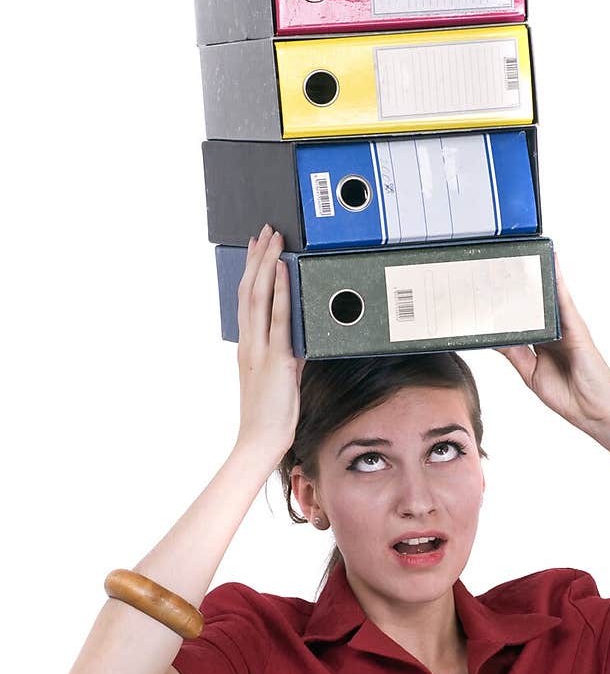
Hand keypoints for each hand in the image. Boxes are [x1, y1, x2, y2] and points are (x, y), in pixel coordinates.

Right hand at [234, 224, 304, 460]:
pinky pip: (279, 320)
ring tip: (274, 241)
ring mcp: (260, 350)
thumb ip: (287, 355)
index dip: (251, 271)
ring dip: (267, 266)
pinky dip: (281, 292)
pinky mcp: (276, 360)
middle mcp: (249, 343)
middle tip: (265, 232)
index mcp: (247, 347)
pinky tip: (284, 273)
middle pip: (249, 291)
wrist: (259, 440)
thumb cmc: (269, 415)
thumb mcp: (278, 378)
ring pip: (260, 298)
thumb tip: (299, 340)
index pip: (246, 300)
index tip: (255, 249)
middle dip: (258, 258)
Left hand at [494, 250, 609, 428]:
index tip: (487, 292)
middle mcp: (556, 331)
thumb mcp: (530, 373)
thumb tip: (492, 337)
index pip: (522, 317)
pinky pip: (565, 302)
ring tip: (522, 257)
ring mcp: (568, 328)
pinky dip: (558, 283)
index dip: (506, 305)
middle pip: (534, 304)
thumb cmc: (568, 395)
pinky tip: (551, 266)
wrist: (594, 411)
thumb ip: (513, 354)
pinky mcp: (577, 328)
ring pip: (549, 298)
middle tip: (497, 268)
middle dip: (518, 288)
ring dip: (538, 278)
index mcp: (543, 341)